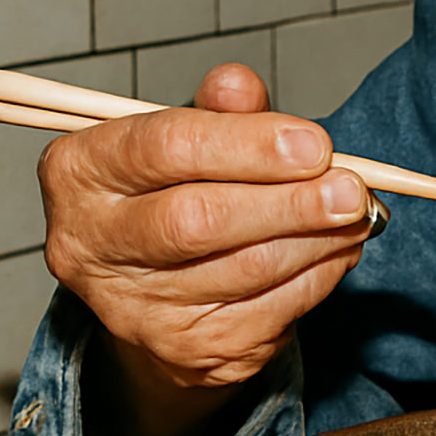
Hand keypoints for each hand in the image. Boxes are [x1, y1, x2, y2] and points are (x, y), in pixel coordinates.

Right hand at [38, 62, 369, 391]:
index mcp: (79, 172)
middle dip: (288, 202)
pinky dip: (321, 275)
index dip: (247, 144)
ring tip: (355, 210)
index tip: (314, 144)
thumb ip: (221, 109)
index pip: (164, 148)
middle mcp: (89, 245)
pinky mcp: (188, 351)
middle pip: (198, 220)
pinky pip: (274, 310)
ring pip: (247, 269)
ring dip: (318, 238)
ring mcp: (136, 309)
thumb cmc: (175, 192)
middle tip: (350, 188)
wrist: (159, 292)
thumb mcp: (189, 137)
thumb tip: (241, 85)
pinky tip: (339, 249)